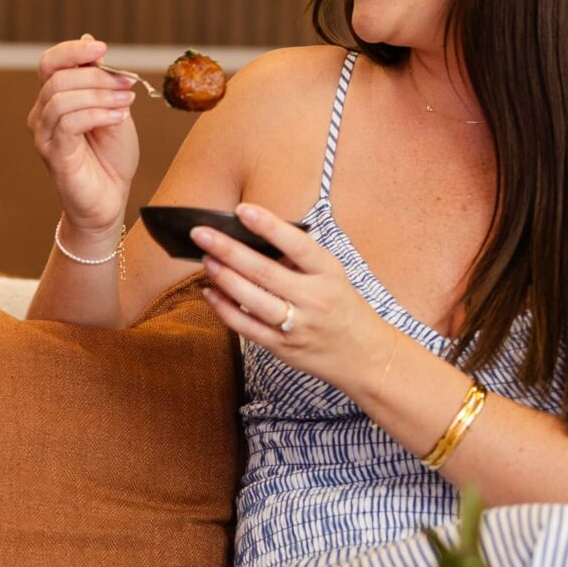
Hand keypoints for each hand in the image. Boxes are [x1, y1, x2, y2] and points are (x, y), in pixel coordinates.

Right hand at [27, 35, 139, 243]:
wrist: (110, 198)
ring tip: (127, 104)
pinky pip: (68, 123)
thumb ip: (100, 79)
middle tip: (127, 85)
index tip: (104, 49)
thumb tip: (90, 41)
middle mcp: (42, 114)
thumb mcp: (112, 107)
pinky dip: (96, 114)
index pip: (50, 63)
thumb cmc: (110, 156)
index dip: (73, 51)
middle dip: (97, 76)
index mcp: (55, 99)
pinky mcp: (53, 154)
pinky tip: (118, 118)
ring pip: (61, 97)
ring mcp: (44, 135)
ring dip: (100, 95)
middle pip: (57, 78)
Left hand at [193, 204, 387, 385]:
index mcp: (329, 274)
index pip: (298, 245)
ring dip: (224, 278)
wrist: (366, 357)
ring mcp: (298, 326)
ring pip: (253, 300)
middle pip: (265, 272)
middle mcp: (314, 299)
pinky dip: (225, 310)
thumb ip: (300, 259)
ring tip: (205, 259)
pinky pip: (247, 328)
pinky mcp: (283, 348)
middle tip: (201, 234)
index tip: (242, 209)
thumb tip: (255, 239)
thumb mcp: (333, 276)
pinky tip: (210, 293)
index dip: (269, 226)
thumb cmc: (344, 308)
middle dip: (229, 250)